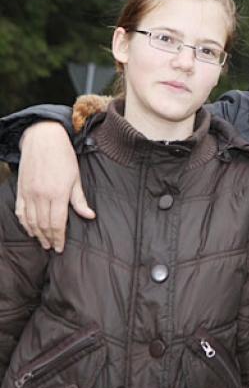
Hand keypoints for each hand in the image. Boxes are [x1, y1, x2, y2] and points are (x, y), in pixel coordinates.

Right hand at [14, 121, 94, 252]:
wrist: (43, 140)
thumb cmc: (64, 157)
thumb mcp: (76, 178)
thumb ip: (80, 200)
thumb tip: (90, 216)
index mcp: (58, 194)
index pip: (57, 223)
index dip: (59, 238)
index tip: (60, 248)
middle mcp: (41, 196)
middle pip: (43, 225)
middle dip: (48, 238)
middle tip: (52, 247)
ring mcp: (28, 193)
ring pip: (30, 220)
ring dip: (36, 234)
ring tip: (43, 242)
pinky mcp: (20, 190)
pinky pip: (20, 211)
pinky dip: (24, 223)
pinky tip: (29, 229)